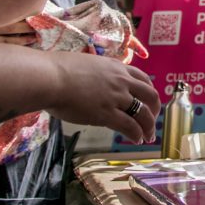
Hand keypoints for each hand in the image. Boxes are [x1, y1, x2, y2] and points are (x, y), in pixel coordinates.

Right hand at [45, 50, 159, 144]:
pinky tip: (136, 140)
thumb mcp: (86, 64)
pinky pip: (129, 126)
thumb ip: (97, 74)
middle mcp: (121, 81)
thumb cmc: (57, 70)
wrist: (49, 77)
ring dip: (148, 127)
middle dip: (155, 109)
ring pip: (143, 113)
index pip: (142, 78)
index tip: (148, 101)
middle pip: (150, 95)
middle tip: (152, 120)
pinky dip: (136, 135)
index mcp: (116, 67)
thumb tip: (92, 82)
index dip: (148, 91)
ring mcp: (116, 97)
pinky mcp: (107, 114)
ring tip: (148, 137)